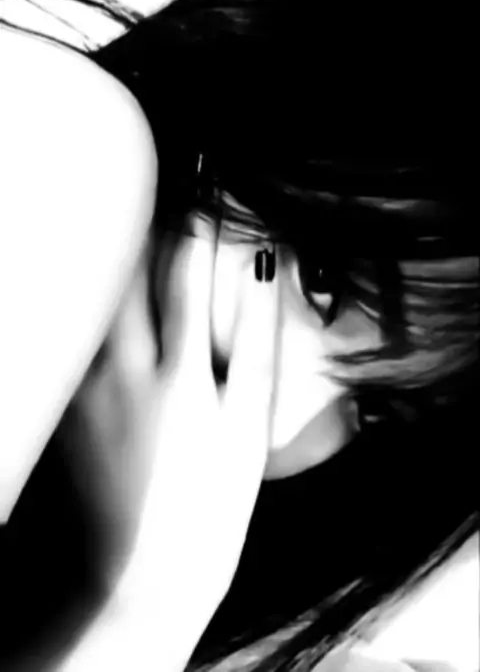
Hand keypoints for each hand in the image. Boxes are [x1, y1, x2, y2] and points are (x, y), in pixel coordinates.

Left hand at [117, 216, 279, 620]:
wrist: (146, 575)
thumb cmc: (213, 508)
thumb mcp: (249, 433)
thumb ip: (256, 351)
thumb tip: (262, 281)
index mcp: (181, 379)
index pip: (190, 281)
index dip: (201, 228)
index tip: (208, 186)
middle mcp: (127, 375)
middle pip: (129, 281)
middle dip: (143, 226)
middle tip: (157, 188)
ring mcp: (91, 392)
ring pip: (96, 305)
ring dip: (113, 258)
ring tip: (126, 222)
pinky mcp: (70, 411)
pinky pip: (78, 341)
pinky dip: (90, 306)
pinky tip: (99, 292)